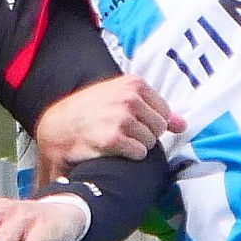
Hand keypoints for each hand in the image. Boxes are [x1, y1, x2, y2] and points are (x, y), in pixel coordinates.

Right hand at [35, 75, 184, 177]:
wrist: (57, 128)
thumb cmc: (90, 113)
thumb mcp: (121, 100)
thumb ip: (154, 110)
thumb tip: (183, 124)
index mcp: (134, 84)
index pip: (164, 112)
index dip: (150, 123)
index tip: (132, 124)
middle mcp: (129, 97)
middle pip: (159, 128)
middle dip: (144, 135)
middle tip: (121, 134)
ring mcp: (121, 117)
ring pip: (150, 142)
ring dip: (136, 147)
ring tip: (116, 141)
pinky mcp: (113, 138)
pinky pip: (139, 153)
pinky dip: (129, 156)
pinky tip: (113, 150)